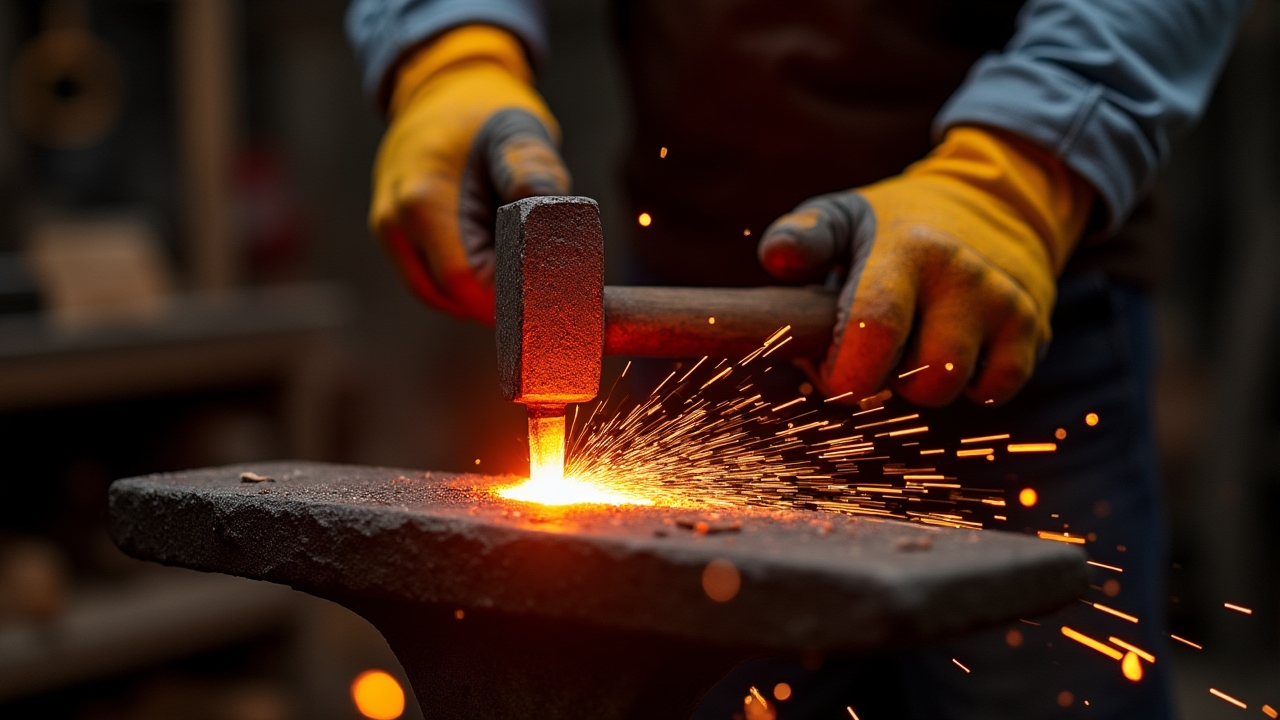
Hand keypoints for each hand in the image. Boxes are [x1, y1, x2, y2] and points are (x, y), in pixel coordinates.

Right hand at [370, 25, 569, 323]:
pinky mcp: (396, 238)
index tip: (553, 292)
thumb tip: (551, 213)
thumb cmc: (483, 111)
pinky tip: (505, 265)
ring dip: (485, 294)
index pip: (466, 282)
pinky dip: (469, 281)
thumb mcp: (516, 131)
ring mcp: (390, 233)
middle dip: (502, 301)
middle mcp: (395, 224)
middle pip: (453, 298)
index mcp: (421, 201)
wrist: (440, 89)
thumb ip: (532, 171)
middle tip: (552, 290)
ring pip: (442, 296)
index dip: (510, 298)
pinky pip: (434, 281)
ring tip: (530, 274)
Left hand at [757, 127, 1094, 406]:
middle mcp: (960, 275)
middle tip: (875, 355)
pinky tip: (954, 353)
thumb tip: (776, 258)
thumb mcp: (846, 214)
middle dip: (884, 383)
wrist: (1000, 200)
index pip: (876, 326)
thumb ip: (805, 236)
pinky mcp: (1033, 327)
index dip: (847, 374)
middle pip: (921, 374)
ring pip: (953, 386)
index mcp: (904, 249)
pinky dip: (969, 387)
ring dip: (921, 386)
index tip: (833, 372)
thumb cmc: (898, 222)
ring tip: (912, 349)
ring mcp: (1003, 302)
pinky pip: (996, 390)